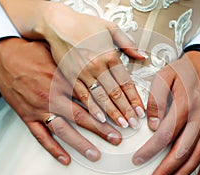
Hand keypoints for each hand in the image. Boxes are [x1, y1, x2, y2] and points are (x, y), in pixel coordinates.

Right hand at [0, 37, 122, 164]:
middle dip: (100, 129)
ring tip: (95, 154)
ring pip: (63, 130)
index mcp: (64, 80)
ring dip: (80, 143)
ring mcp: (40, 108)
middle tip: (116, 138)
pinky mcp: (27, 116)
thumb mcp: (59, 54)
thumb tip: (98, 73)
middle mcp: (53, 96)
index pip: (90, 98)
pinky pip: (40, 136)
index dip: (107, 110)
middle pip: (81, 116)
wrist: (4, 55)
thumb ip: (77, 66)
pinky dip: (53, 149)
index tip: (120, 119)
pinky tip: (65, 158)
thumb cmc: (32, 52)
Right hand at [36, 2, 145, 127]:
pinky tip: (100, 119)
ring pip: (100, 98)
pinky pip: (82, 97)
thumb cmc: (84, 25)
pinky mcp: (69, 78)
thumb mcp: (110, 27)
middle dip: (126, 110)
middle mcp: (97, 66)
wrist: (57, 24)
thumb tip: (141, 55)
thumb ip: (127, 43)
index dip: (134, 98)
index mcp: (109, 55)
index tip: (140, 110)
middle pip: (115, 93)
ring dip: (112, 113)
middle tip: (134, 123)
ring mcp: (83, 74)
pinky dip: (92, 109)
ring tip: (121, 126)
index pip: (126, 82)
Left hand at [132, 51, 199, 174]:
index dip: (150, 150)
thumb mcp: (163, 77)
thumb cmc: (183, 71)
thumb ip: (156, 101)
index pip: (165, 134)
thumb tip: (152, 125)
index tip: (138, 159)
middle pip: (182, 150)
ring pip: (198, 155)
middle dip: (166, 169)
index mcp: (185, 104)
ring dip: (184, 173)